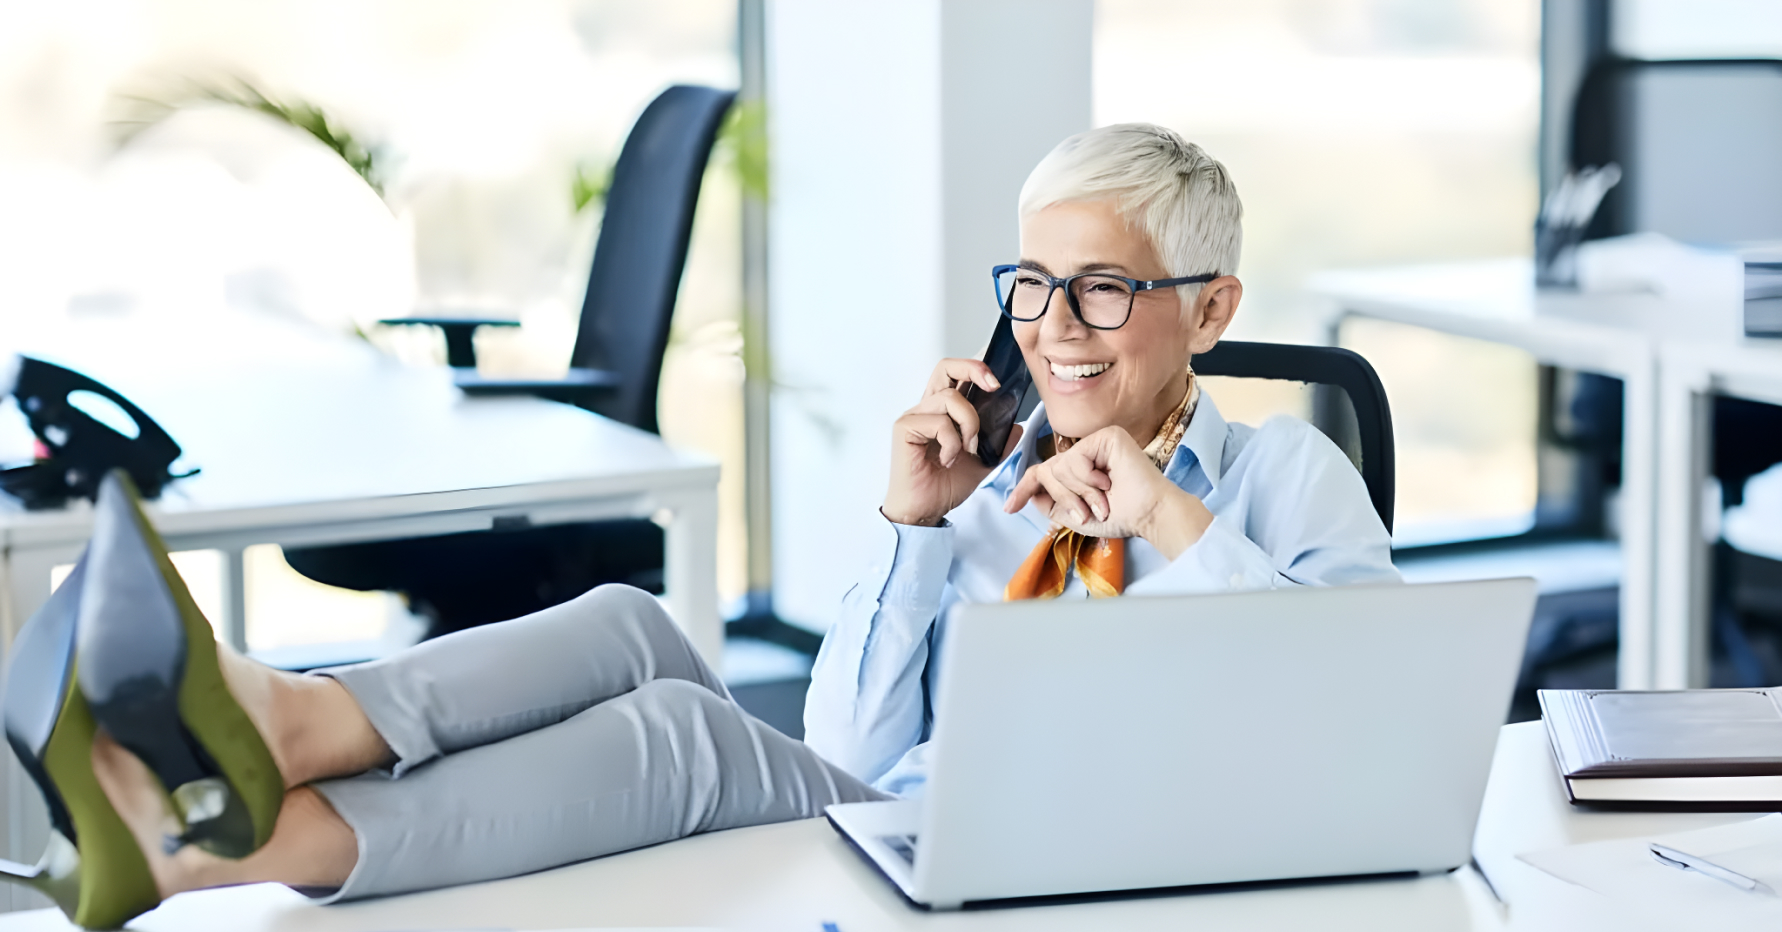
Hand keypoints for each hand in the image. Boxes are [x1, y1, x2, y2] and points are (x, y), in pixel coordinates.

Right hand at [882, 359, 1024, 525]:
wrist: (925, 511)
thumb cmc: (944, 486)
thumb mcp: (983, 462)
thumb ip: (999, 443)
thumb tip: (1017, 425)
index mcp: (943, 411)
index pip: (956, 375)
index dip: (977, 368)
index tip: (998, 383)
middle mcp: (927, 408)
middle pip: (946, 366)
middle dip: (974, 369)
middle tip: (993, 387)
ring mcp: (914, 416)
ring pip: (950, 398)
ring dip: (969, 423)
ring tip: (968, 449)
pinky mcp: (905, 428)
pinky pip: (939, 422)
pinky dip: (952, 442)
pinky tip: (948, 460)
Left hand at [1003, 426, 1212, 559]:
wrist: (1147, 516)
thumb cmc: (1119, 516)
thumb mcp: (1074, 515)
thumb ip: (1051, 503)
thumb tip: (1029, 491)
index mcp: (1079, 469)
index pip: (1042, 472)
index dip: (1023, 489)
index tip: (1009, 509)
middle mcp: (1086, 451)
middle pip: (1048, 471)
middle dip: (1063, 497)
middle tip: (1087, 513)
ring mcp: (1096, 442)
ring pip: (1059, 467)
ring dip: (1079, 493)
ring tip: (1102, 501)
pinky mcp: (1107, 435)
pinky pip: (1075, 459)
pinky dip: (1087, 479)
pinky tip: (1108, 483)